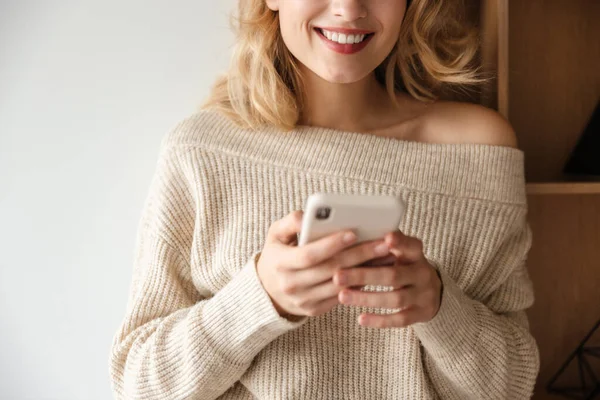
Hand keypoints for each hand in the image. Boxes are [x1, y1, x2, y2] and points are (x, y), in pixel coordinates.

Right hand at [255, 210, 392, 319]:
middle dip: (359, 255)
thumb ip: (291, 222)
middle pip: (331, 269)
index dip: (332, 244)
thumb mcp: (275, 234)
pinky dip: (360, 284)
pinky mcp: (313, 310)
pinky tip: (375, 270)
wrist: (267, 290)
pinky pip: (341, 297)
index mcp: (280, 262)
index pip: (309, 254)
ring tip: (386, 256)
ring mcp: (303, 300)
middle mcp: (291, 285)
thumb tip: (309, 216)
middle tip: (383, 242)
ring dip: (366, 271)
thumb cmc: (276, 254)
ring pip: (340, 285)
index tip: (353, 232)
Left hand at [333, 229, 442, 328]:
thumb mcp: (400, 252)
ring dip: (366, 298)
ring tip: (342, 296)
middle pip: (393, 275)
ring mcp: (423, 294)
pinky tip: (361, 318)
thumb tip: (354, 234)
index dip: (400, 242)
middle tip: (337, 276)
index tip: (386, 238)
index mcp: (416, 253)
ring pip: (395, 298)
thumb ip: (383, 245)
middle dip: (364, 276)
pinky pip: (400, 319)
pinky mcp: (421, 313)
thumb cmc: (404, 265)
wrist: (432, 291)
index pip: (410, 246)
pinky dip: (380, 320)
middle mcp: (422, 273)